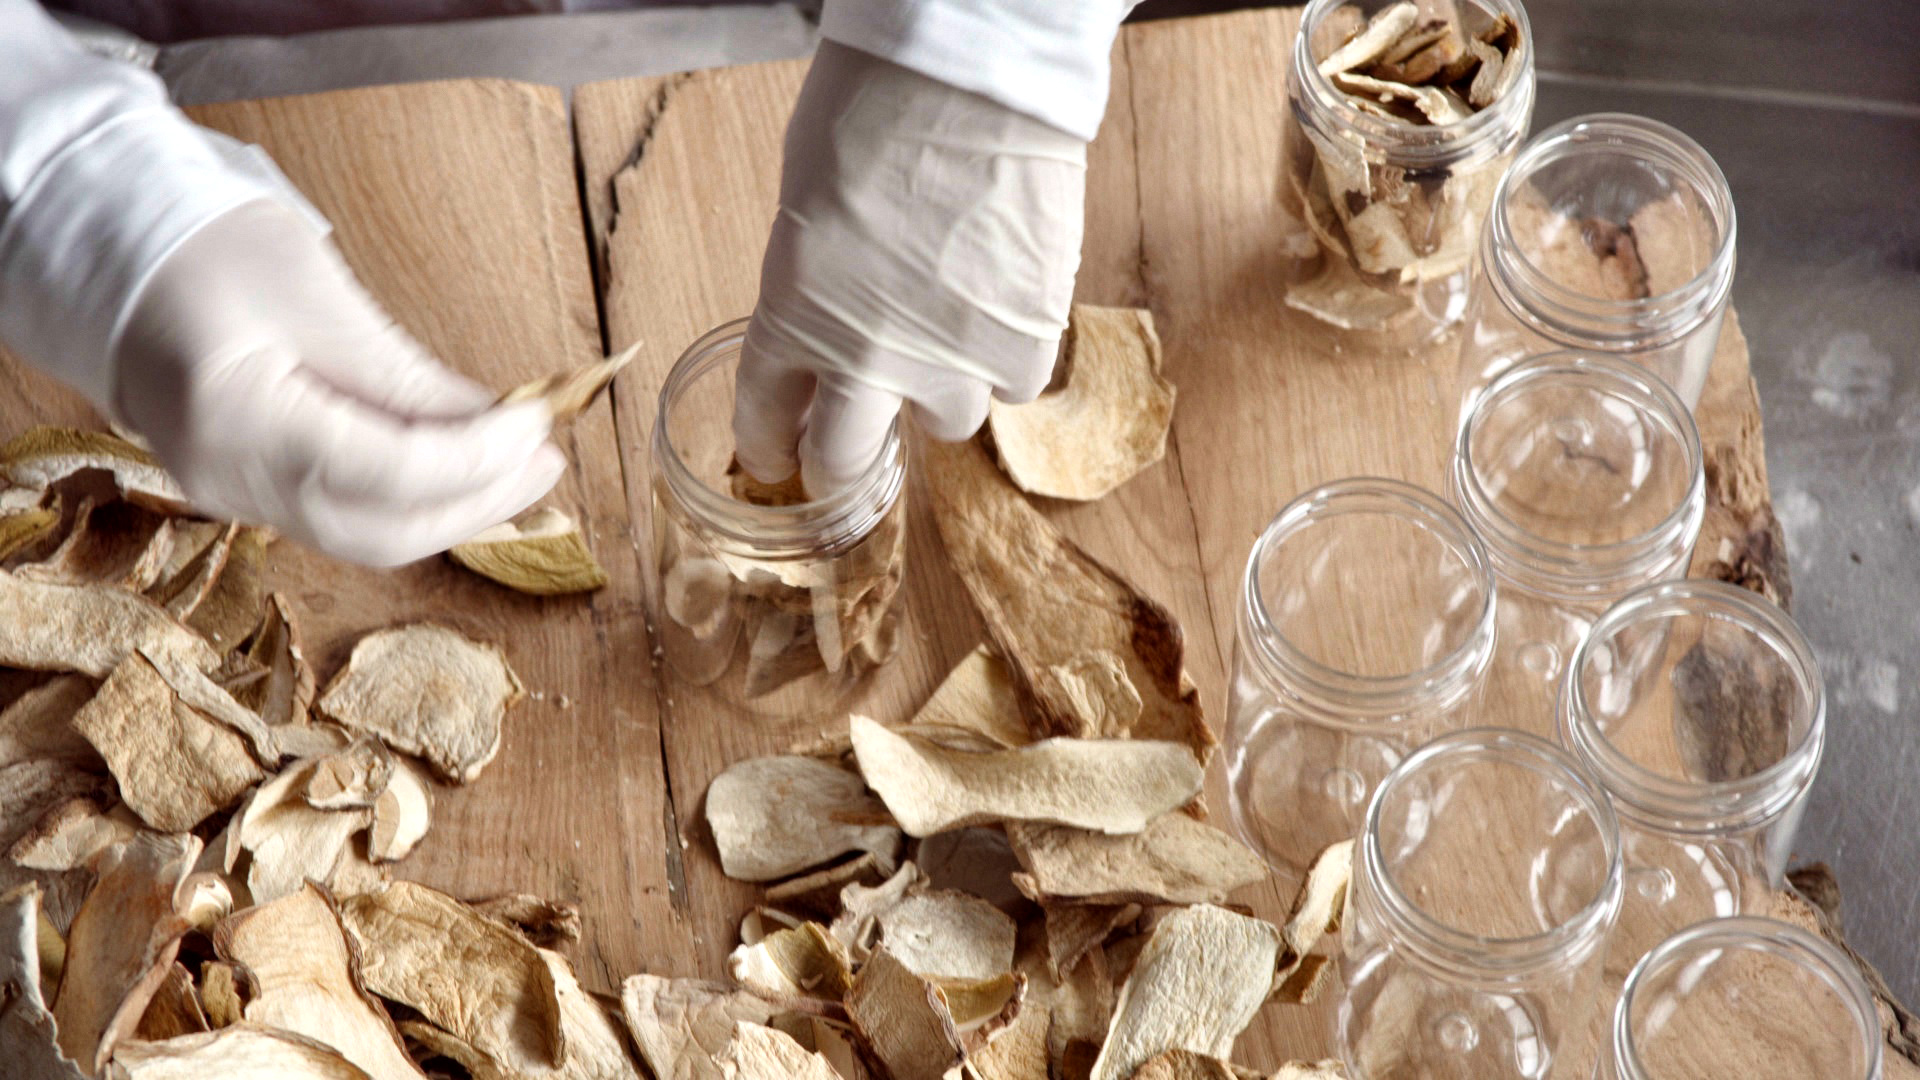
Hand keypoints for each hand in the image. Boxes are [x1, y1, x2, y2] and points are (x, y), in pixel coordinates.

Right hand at [113, 200, 564, 566]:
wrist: (115, 258)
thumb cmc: (207, 253)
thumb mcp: (318, 295)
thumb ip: (407, 375)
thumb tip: (501, 420)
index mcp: (240, 421)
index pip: (388, 472)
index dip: (478, 458)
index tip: (538, 424)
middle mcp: (230, 481)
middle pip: (382, 532)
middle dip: (479, 502)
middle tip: (548, 459)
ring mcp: (234, 497)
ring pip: (369, 539)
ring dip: (457, 510)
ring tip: (523, 468)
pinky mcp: (252, 493)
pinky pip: (346, 518)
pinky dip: (415, 501)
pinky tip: (465, 471)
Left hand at [732, 40, 1087, 495]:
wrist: (975, 80)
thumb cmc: (877, 112)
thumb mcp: (805, 207)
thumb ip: (811, 287)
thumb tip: (829, 323)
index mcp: (793, 314)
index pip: (766, 417)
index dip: (770, 445)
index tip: (779, 455)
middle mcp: (867, 356)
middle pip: (844, 458)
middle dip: (839, 458)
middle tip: (850, 443)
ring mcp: (951, 360)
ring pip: (945, 423)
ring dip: (940, 390)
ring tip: (948, 332)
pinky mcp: (1024, 346)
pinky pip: (1013, 386)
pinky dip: (1006, 356)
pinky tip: (1001, 306)